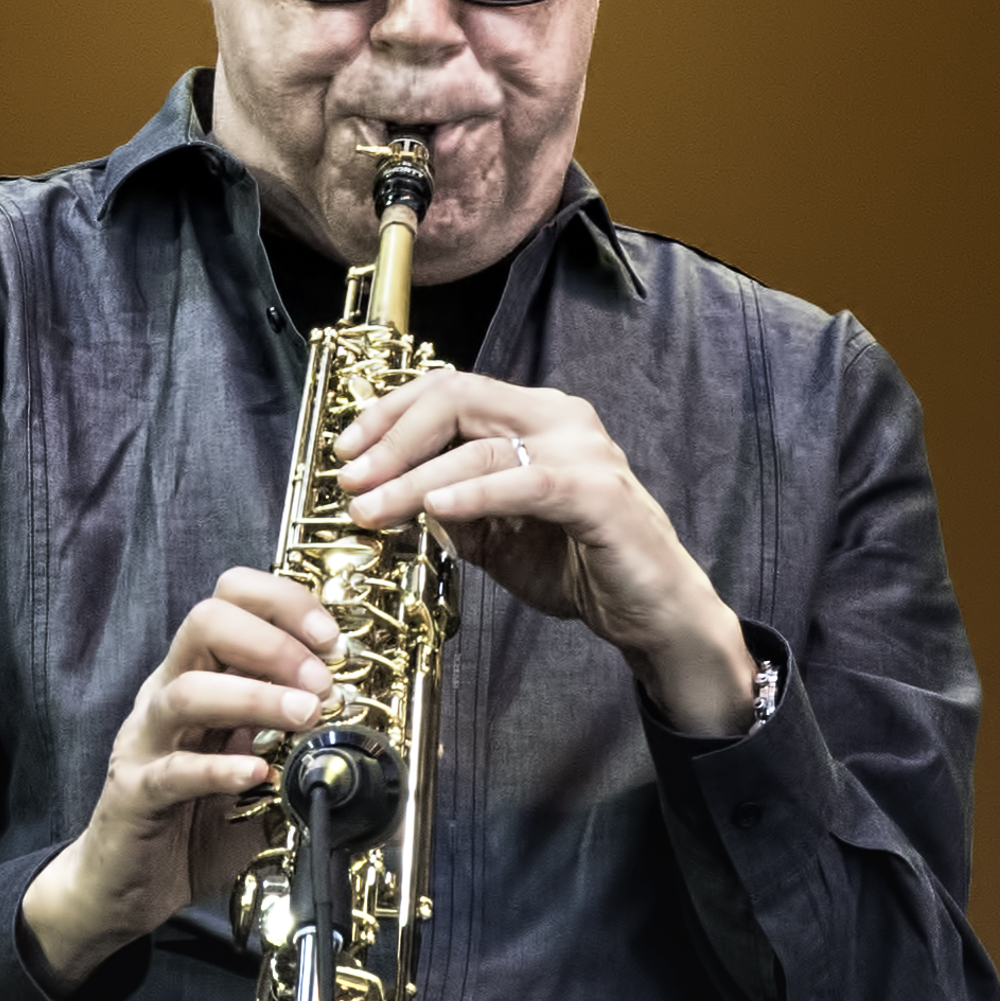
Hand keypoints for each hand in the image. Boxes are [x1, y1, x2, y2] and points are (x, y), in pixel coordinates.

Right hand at [19, 569, 342, 997]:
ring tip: (305, 717)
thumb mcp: (255, 766)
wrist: (125, 885)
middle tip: (322, 681)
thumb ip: (291, 739)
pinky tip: (259, 773)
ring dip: (256, 697)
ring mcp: (146, 742)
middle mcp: (167, 695)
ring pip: (188, 691)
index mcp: (198, 675)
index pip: (230, 598)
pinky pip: (173, 770)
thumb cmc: (192, 821)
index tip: (331, 638)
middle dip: (273, 642)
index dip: (284, 603)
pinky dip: (220, 768)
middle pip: (205, 622)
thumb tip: (355, 717)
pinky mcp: (135, 793)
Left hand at [335, 372, 755, 735]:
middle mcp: (559, 419)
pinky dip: (474, 492)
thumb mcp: (497, 536)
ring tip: (371, 508)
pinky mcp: (597, 492)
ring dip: (414, 478)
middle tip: (349, 480)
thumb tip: (387, 497)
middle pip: (457, 399)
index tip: (346, 451)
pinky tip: (436, 507)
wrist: (652, 611)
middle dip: (391, 437)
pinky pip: (524, 483)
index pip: (449, 389)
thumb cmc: (580, 566)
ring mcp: (582, 451)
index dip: (390, 413)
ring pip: (479, 445)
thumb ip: (451, 508)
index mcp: (534, 417)